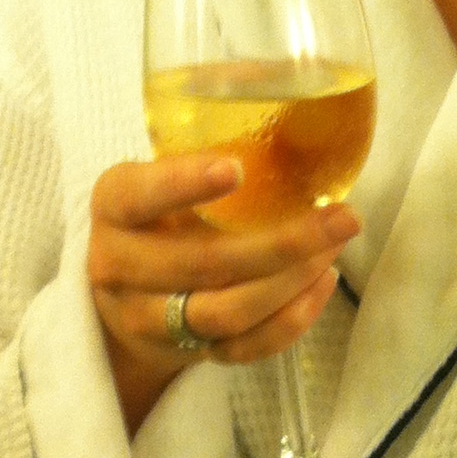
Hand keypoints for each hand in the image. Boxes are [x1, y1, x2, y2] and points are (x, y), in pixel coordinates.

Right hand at [88, 153, 359, 437]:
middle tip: (342, 217)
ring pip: (228, 312)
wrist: (123, 290)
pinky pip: (243, 348)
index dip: (184, 183)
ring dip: (293, 281)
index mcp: (114, 206)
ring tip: (335, 247)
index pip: (140, 196)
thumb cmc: (157, 212)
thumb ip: (205, 145)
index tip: (236, 168)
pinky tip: (322, 282)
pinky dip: (291, 319)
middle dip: (282, 244)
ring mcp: (147, 319)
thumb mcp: (159, 173)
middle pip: (202, 264)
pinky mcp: (181, 354)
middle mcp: (119, 266)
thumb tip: (285, 104)